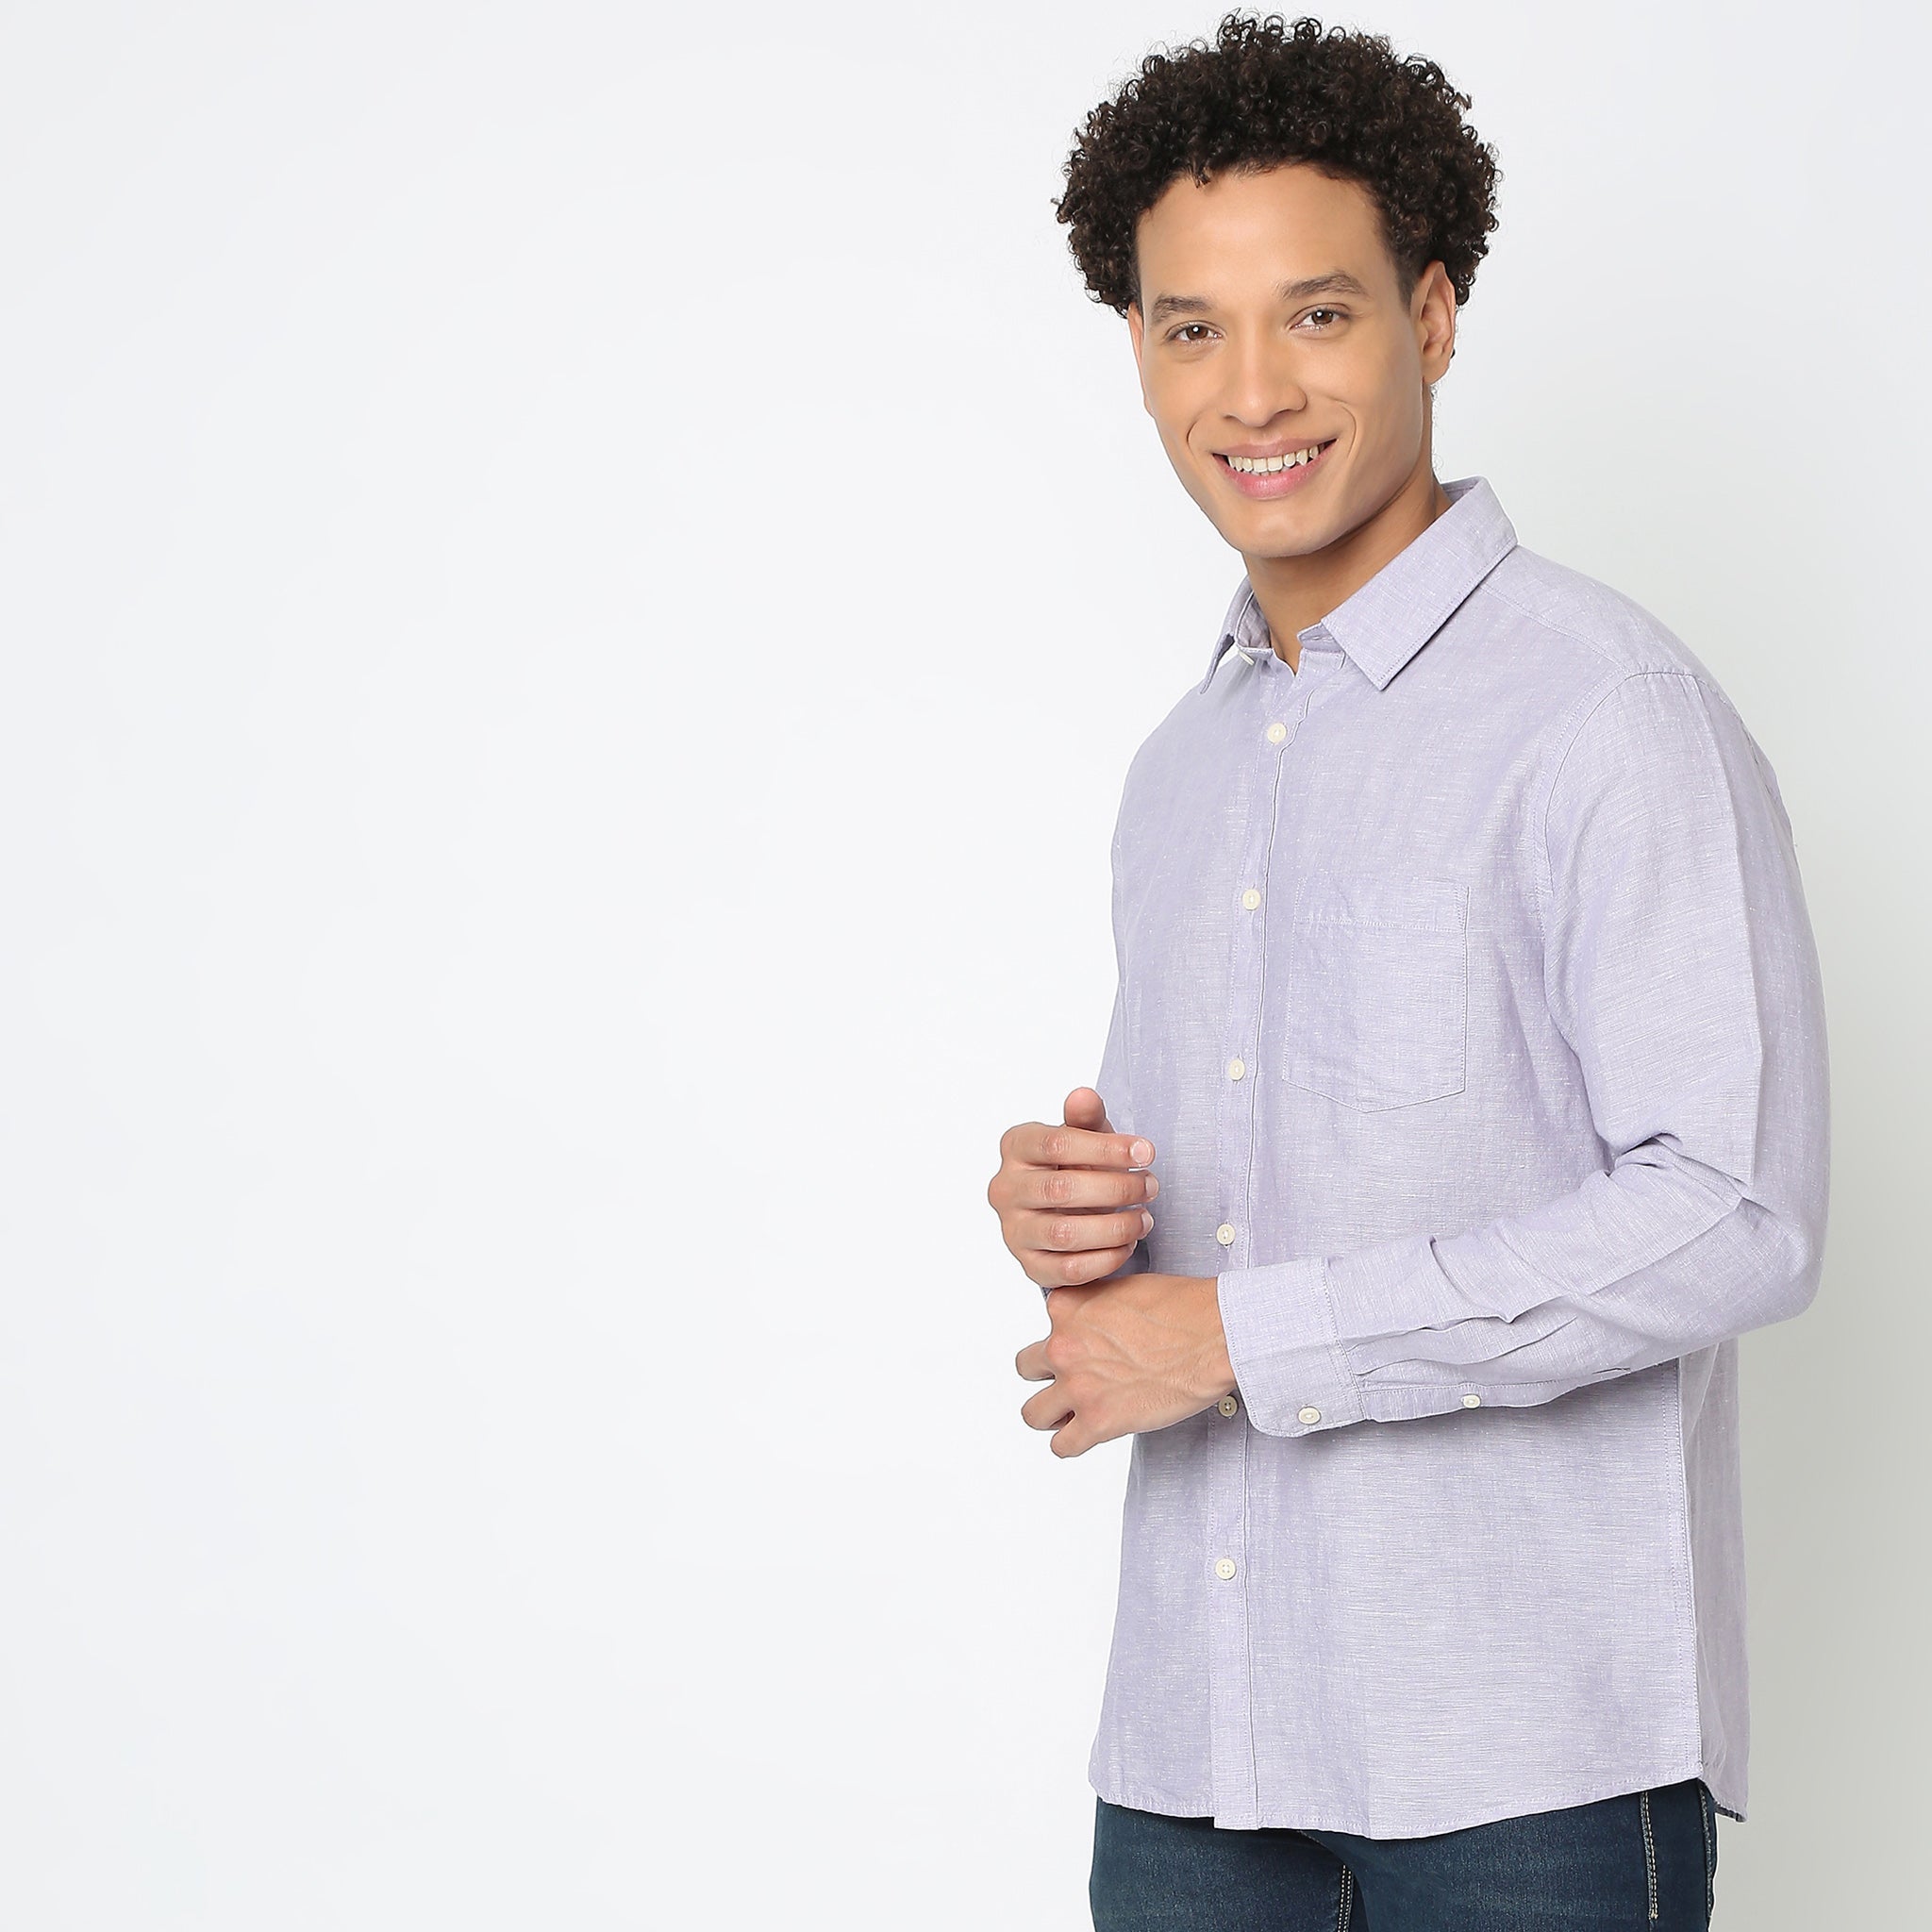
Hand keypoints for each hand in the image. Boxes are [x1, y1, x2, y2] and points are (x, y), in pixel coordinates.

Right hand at [986, 1086, 1158, 1289]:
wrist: (1063, 1210)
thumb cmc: (1074, 1166)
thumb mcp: (1084, 1136)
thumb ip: (1086, 1118)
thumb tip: (1084, 1095)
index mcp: (1016, 1147)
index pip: (1057, 1143)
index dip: (1106, 1148)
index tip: (1146, 1152)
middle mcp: (1005, 1189)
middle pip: (1062, 1190)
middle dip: (1117, 1188)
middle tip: (1151, 1186)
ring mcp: (1014, 1231)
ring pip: (1065, 1234)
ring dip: (1116, 1227)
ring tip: (1145, 1218)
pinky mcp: (1031, 1265)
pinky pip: (1070, 1270)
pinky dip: (1107, 1258)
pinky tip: (1129, 1243)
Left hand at [1015, 1272, 1235, 1457]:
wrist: (1214, 1335)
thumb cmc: (1183, 1308)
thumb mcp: (1124, 1286)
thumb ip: (1094, 1303)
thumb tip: (1093, 1319)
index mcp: (1067, 1307)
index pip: (1046, 1324)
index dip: (1067, 1334)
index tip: (1087, 1343)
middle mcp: (1063, 1345)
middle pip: (1027, 1368)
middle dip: (1048, 1374)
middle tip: (1073, 1379)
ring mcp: (1077, 1386)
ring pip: (1032, 1413)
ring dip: (1051, 1413)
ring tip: (1072, 1413)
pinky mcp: (1098, 1422)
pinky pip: (1062, 1446)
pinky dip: (1072, 1443)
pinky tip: (1088, 1434)